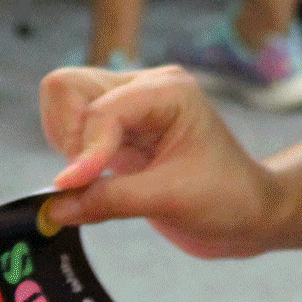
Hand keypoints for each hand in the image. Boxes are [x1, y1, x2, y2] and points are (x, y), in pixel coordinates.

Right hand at [42, 65, 288, 257]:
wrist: (248, 214)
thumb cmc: (227, 200)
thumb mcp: (170, 200)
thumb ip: (109, 200)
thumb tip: (53, 207)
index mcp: (167, 90)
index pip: (101, 108)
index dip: (84, 150)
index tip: (72, 188)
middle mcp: (143, 88)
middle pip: (67, 86)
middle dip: (68, 136)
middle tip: (85, 178)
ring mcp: (128, 106)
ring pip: (63, 103)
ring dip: (67, 144)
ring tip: (96, 179)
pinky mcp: (117, 130)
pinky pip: (71, 128)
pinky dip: (71, 155)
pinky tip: (95, 180)